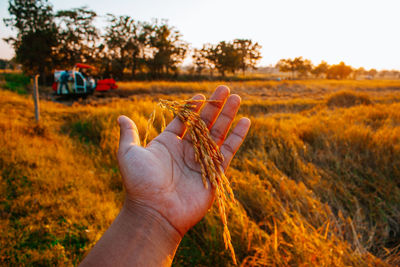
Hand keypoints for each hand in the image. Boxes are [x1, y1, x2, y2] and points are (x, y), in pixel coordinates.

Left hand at [117, 86, 250, 235]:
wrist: (155, 212)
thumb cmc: (140, 183)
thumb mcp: (129, 154)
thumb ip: (129, 134)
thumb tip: (121, 117)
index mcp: (167, 144)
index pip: (183, 121)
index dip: (192, 108)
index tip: (200, 96)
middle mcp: (185, 151)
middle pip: (204, 124)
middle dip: (214, 106)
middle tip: (224, 88)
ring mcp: (201, 161)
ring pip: (218, 133)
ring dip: (228, 116)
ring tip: (236, 98)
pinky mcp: (214, 173)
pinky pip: (228, 151)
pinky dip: (237, 136)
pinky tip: (245, 121)